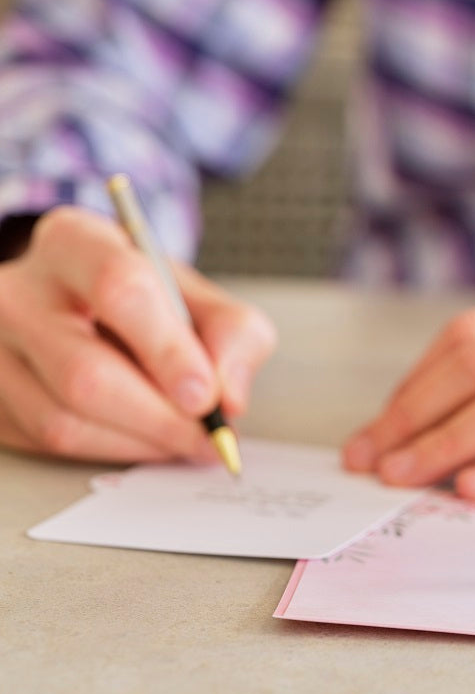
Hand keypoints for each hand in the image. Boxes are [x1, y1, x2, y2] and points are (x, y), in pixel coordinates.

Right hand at [0, 206, 275, 462]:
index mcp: (75, 243)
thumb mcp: (198, 296)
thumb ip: (233, 334)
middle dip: (160, 416)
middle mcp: (18, 292)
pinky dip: (114, 451)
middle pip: (85, 372)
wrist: (79, 311)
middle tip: (207, 434)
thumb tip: (229, 399)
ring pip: (63, 419)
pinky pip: (49, 445)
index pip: (120, 289)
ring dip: (141, 441)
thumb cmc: (143, 301)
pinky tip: (147, 438)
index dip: (169, 350)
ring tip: (187, 439)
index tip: (207, 395)